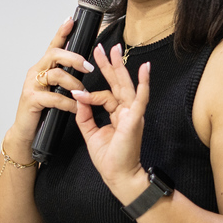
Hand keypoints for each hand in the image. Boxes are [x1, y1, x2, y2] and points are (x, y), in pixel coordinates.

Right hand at [3, 18, 95, 154]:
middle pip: (55, 54)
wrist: (26, 132)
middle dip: (74, 58)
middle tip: (89, 67)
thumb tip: (82, 69)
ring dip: (74, 83)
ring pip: (56, 75)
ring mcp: (31, 85)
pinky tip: (75, 108)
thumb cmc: (42, 111)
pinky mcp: (31, 99)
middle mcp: (35, 72)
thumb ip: (64, 79)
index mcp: (43, 68)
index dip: (62, 32)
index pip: (53, 45)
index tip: (71, 20)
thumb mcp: (54, 90)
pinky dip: (68, 103)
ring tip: (83, 93)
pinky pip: (54, 97)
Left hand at [73, 44, 150, 189]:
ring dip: (121, 68)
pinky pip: (140, 99)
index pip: (105, 94)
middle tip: (102, 47)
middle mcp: (127, 111)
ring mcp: (132, 114)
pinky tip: (145, 70)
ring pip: (126, 86)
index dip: (90, 92)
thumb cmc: (110, 158)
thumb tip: (79, 96)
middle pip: (117, 83)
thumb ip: (85, 114)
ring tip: (115, 51)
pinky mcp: (135, 119)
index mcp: (118, 114)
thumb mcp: (91, 133)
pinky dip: (143, 85)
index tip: (77, 90)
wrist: (118, 175)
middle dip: (109, 65)